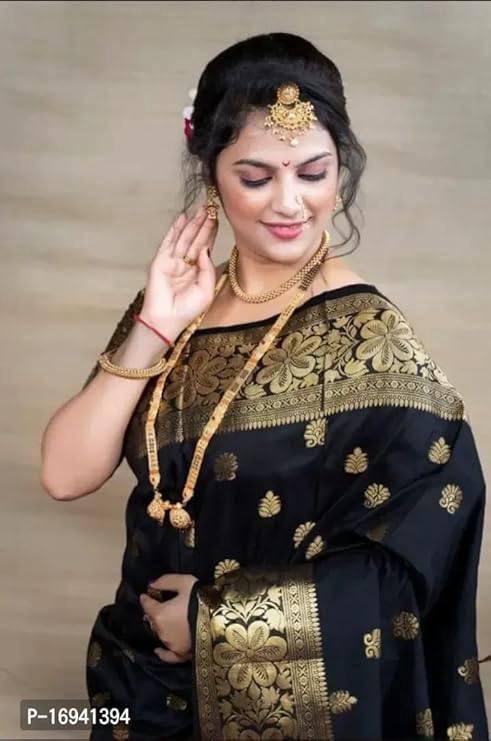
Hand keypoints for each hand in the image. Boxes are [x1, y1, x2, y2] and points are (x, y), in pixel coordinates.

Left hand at [139, 573, 197, 662]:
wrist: (219, 619)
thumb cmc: (200, 598)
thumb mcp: (184, 582)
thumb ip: (166, 581)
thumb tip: (151, 584)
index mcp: (160, 614)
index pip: (147, 605)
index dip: (146, 598)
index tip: (147, 594)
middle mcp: (161, 631)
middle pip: (152, 620)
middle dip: (154, 612)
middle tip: (160, 605)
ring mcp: (171, 645)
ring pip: (160, 634)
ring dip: (160, 627)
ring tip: (167, 620)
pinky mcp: (181, 654)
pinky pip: (168, 656)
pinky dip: (162, 653)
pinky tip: (158, 650)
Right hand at [140, 206, 218, 341]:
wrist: (167, 320)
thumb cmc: (187, 310)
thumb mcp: (206, 290)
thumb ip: (207, 269)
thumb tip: (205, 249)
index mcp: (197, 271)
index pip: (205, 246)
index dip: (211, 232)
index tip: (218, 217)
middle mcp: (185, 263)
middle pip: (196, 238)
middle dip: (204, 223)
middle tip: (212, 206)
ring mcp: (172, 261)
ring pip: (184, 237)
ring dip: (192, 223)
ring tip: (201, 208)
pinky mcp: (160, 261)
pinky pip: (169, 242)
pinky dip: (174, 229)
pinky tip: (182, 217)